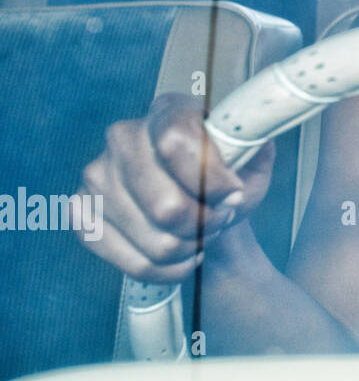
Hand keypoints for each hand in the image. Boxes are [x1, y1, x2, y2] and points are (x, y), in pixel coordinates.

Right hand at [77, 93, 274, 282]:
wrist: (203, 205)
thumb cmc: (228, 178)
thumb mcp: (252, 159)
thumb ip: (254, 151)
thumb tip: (244, 156)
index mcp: (167, 111)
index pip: (175, 142)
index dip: (211, 180)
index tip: (234, 194)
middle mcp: (123, 137)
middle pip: (165, 205)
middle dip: (206, 223)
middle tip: (220, 219)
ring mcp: (96, 176)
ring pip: (155, 240)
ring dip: (191, 246)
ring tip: (203, 233)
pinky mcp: (82, 214)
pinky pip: (132, 262)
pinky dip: (167, 269)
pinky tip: (181, 254)